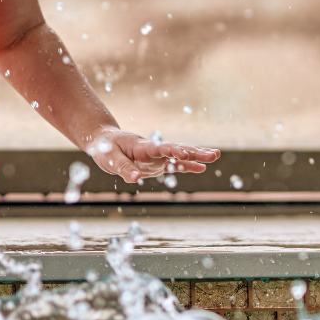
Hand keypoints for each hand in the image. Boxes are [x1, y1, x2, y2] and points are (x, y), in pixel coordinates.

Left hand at [87, 128, 219, 183]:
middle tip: (214, 154)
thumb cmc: (104, 147)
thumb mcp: (108, 158)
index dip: (173, 151)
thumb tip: (134, 179)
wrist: (104, 140)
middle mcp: (153, 150)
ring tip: (215, 155)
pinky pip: (175, 164)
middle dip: (195, 152)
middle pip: (176, 149)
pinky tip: (202, 168)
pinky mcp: (156, 162)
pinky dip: (188, 165)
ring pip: (180, 155)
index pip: (160, 148)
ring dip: (197, 155)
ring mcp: (156, 156)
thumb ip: (123, 168)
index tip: (186, 154)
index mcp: (142, 146)